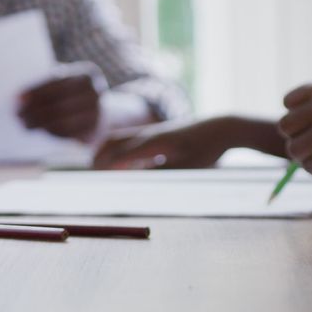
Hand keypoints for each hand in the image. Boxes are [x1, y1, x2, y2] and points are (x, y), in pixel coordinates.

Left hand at [18, 63, 107, 141]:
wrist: (101, 112)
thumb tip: (18, 98)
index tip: (16, 98)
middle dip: (35, 110)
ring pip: (63, 121)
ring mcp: (97, 113)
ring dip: (40, 123)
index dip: (35, 91)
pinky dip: (50, 131)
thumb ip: (46, 85)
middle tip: (16, 114)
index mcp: (87, 74)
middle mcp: (96, 93)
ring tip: (24, 124)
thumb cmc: (72, 92)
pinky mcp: (93, 131)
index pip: (57, 83)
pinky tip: (38, 129)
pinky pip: (68, 133)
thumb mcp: (63, 82)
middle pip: (59, 103)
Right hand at [92, 118, 234, 169]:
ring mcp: (154, 132)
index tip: (93, 177)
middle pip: (115, 142)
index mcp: (154, 142)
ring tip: (97, 165)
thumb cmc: (206, 150)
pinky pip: (132, 140)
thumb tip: (138, 182)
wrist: (222, 128)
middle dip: (100, 156)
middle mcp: (150, 134)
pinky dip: (120, 149)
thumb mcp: (184, 168)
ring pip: (122, 139)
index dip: (106, 166)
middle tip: (89, 172)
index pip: (121, 154)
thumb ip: (160, 174)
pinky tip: (121, 161)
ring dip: (108, 150)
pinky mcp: (160, 134)